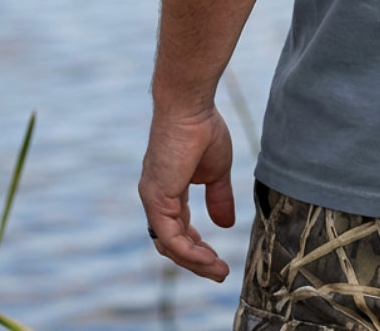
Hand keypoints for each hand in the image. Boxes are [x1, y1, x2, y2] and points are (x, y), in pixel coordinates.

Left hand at [139, 106, 234, 281]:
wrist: (190, 107)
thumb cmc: (202, 129)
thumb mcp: (217, 171)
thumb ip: (219, 197)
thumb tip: (226, 224)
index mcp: (168, 190)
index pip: (178, 229)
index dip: (197, 246)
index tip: (216, 258)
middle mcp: (156, 198)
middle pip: (172, 243)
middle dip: (196, 261)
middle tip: (219, 272)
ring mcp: (153, 199)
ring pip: (170, 246)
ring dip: (195, 262)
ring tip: (219, 270)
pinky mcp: (156, 198)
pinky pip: (171, 237)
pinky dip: (189, 252)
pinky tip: (208, 259)